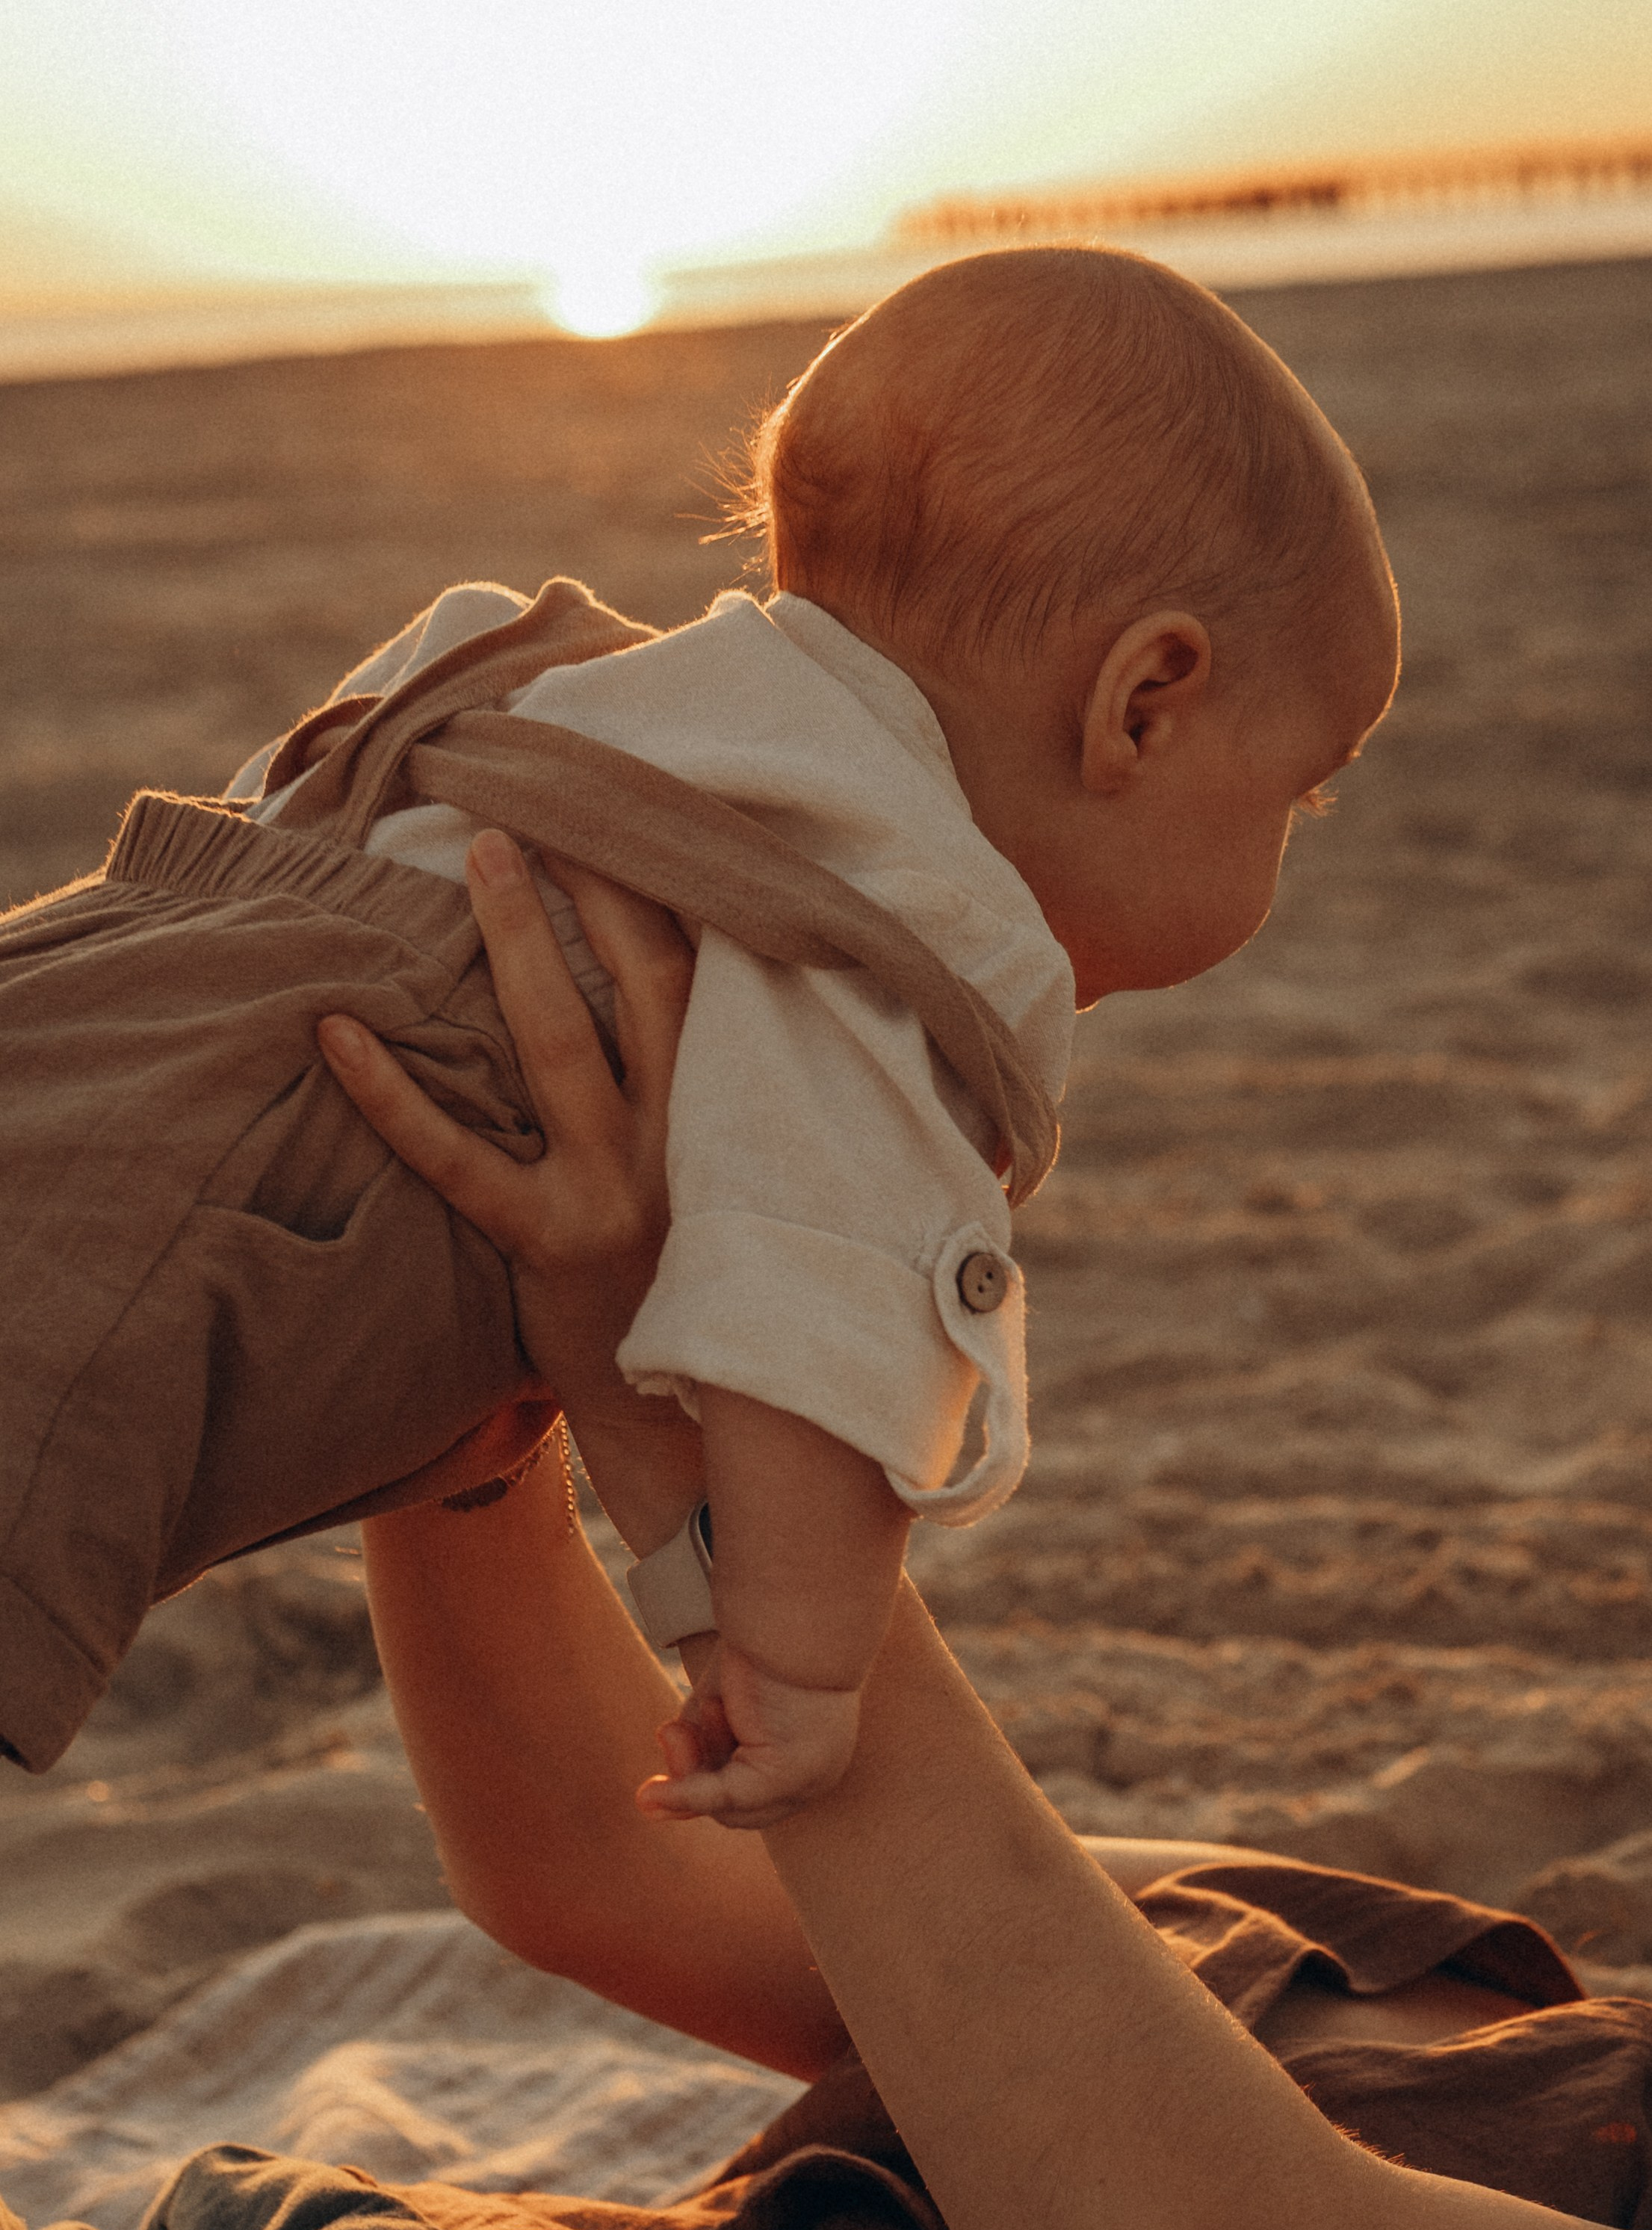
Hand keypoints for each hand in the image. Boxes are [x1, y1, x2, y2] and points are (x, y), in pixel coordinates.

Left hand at [318, 830, 702, 1548]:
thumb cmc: (701, 1281)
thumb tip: (701, 970)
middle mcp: (686, 1140)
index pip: (710, 974)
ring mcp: (616, 1191)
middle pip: (647, 983)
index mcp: (738, 1115)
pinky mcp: (545, 1247)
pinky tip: (339, 1030)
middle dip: (597, 883)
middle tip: (537, 801)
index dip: (669, 885)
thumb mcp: (734, 1177)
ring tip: (481, 855)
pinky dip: (394, 1094)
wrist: (695, 1428)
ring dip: (518, 941)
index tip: (629, 807)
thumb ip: (716, 1091)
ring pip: (563, 1044)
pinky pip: (459, 1158)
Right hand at [637, 1639, 862, 1830]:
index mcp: (813, 1755)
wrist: (797, 1605)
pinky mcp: (788, 1775)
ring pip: (729, 1807)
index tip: (669, 1737)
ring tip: (690, 1717)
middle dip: (693, 1774)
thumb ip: (700, 1747)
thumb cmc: (763, 1640)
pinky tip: (648, 1797)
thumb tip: (649, 1804)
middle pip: (739, 1809)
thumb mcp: (722, 1702)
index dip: (704, 1778)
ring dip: (692, 1767)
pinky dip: (685, 1795)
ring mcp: (809, 1779)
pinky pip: (725, 1798)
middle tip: (669, 1730)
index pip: (752, 1793)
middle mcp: (818, 1775)